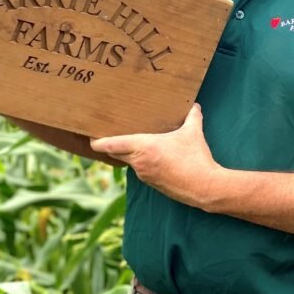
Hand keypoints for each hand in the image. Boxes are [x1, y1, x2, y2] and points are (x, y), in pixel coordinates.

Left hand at [90, 104, 221, 208]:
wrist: (204, 187)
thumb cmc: (196, 159)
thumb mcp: (193, 133)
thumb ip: (192, 117)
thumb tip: (194, 105)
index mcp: (143, 147)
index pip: (111, 144)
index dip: (97, 141)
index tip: (89, 136)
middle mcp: (139, 162)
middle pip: (115, 153)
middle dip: (109, 145)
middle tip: (105, 134)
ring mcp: (144, 175)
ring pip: (128, 162)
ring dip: (127, 154)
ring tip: (130, 143)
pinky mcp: (152, 184)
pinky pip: (140, 170)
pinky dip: (139, 162)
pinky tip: (150, 157)